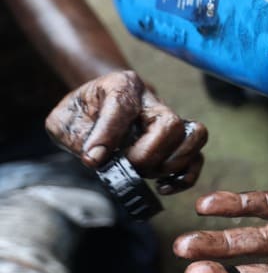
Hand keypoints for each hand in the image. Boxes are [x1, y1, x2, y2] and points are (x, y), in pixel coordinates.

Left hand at [45, 70, 207, 193]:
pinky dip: (185, 177)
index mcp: (122, 85)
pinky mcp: (179, 141)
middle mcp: (152, 101)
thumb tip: (98, 158)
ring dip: (172, 163)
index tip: (94, 159)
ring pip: (195, 135)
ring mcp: (170, 120)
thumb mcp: (64, 119)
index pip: (123, 106)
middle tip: (128, 166)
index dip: (109, 135)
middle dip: (148, 154)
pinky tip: (162, 187)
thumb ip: (77, 136)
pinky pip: (198, 157)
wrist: (96, 109)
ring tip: (148, 174)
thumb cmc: (82, 114)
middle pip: (170, 123)